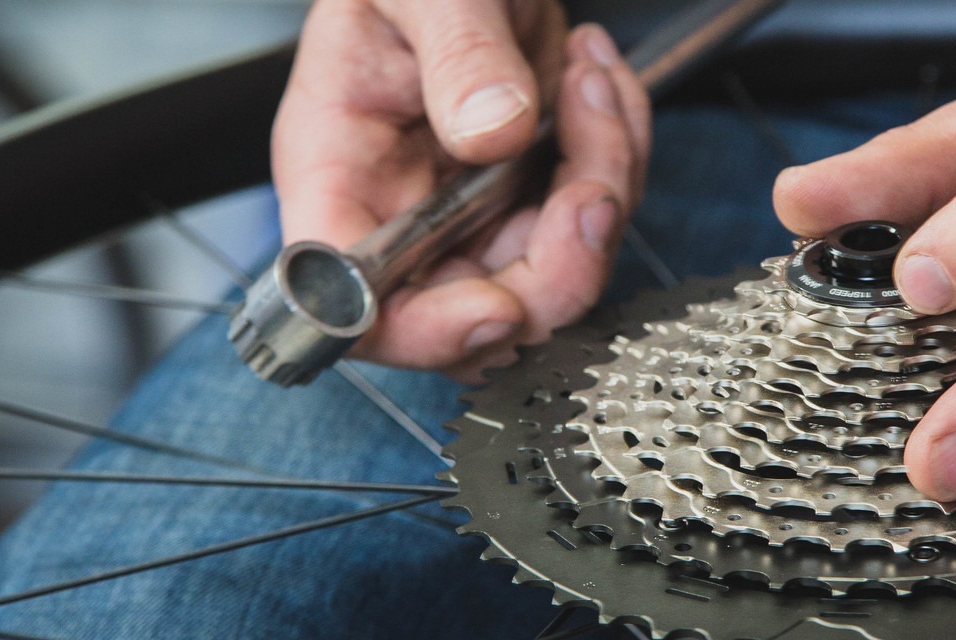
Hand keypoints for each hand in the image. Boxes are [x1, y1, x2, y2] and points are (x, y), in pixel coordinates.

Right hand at [273, 0, 650, 381]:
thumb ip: (457, 53)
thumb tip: (496, 132)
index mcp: (337, 178)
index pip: (357, 309)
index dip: (428, 333)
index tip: (498, 305)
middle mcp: (401, 217)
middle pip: (478, 320)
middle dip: (560, 266)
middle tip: (589, 180)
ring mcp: (469, 217)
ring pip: (556, 277)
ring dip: (602, 188)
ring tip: (590, 80)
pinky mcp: (528, 199)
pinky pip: (592, 224)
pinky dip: (619, 157)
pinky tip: (595, 80)